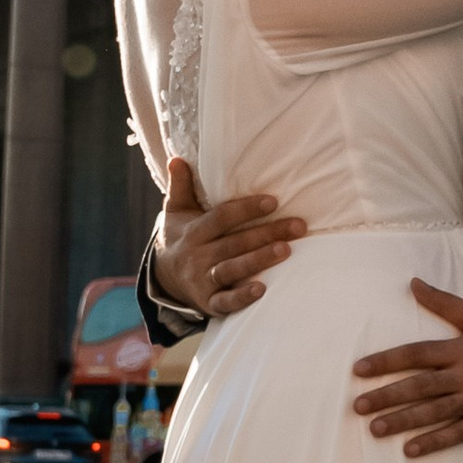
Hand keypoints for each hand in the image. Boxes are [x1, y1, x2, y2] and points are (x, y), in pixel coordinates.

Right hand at [152, 155, 307, 320]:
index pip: (221, 218)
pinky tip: (262, 290)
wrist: (164, 277)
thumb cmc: (181, 236)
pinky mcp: (209, 303)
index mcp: (194, 231)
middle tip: (298, 226)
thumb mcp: (176, 211)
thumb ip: (180, 186)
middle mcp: (198, 255)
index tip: (273, 201)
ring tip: (286, 250)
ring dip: (258, 260)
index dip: (246, 209)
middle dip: (266, 234)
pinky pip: (225, 302)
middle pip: (234, 243)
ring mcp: (203, 280)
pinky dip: (241, 297)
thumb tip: (177, 158)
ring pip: (232, 269)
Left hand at [352, 283, 462, 455]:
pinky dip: (435, 441)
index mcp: (460, 349)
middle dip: (388, 396)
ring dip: (404, 421)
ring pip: (435, 411)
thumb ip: (444, 302)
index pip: (416, 354)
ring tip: (376, 429)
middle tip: (359, 407)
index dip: (387, 361)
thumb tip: (413, 283)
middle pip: (420, 386)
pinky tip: (412, 449)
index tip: (359, 370)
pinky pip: (459, 433)